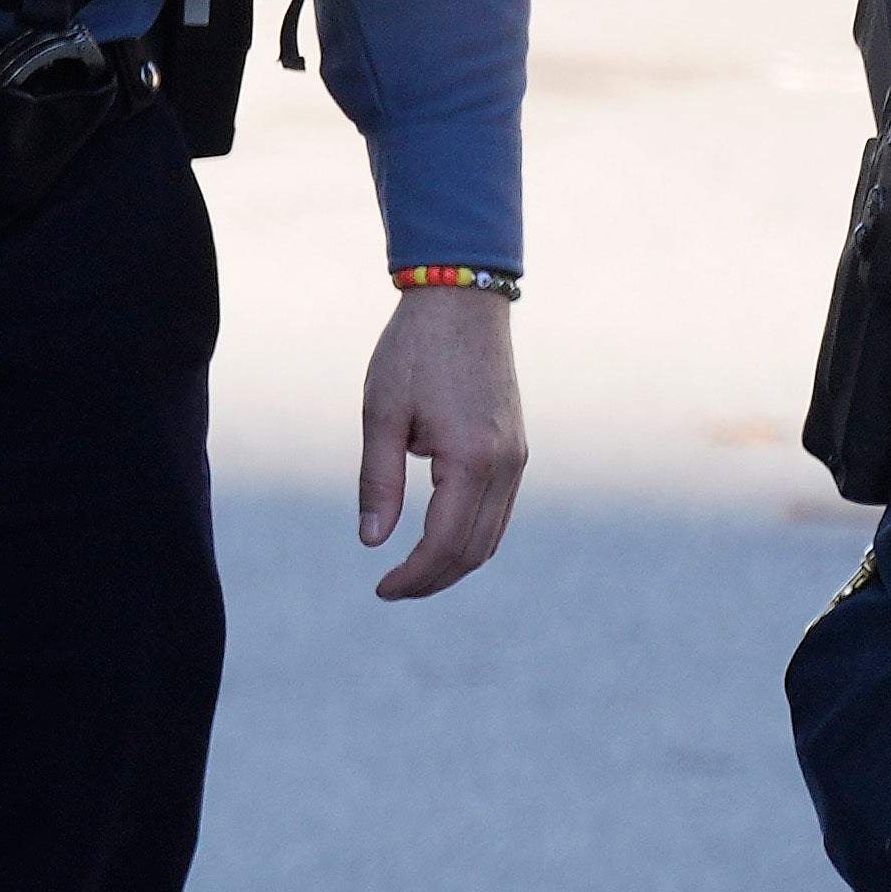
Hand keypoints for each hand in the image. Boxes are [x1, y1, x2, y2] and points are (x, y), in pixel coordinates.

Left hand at [358, 286, 526, 600]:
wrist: (462, 302)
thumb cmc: (413, 352)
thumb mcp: (381, 414)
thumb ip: (379, 481)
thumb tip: (372, 541)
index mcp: (471, 459)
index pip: (444, 543)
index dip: (413, 576)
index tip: (380, 589)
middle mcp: (505, 465)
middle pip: (474, 550)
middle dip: (432, 579)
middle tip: (391, 589)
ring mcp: (518, 458)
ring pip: (492, 536)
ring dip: (453, 563)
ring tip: (410, 572)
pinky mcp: (517, 449)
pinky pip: (499, 512)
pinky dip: (471, 537)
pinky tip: (437, 539)